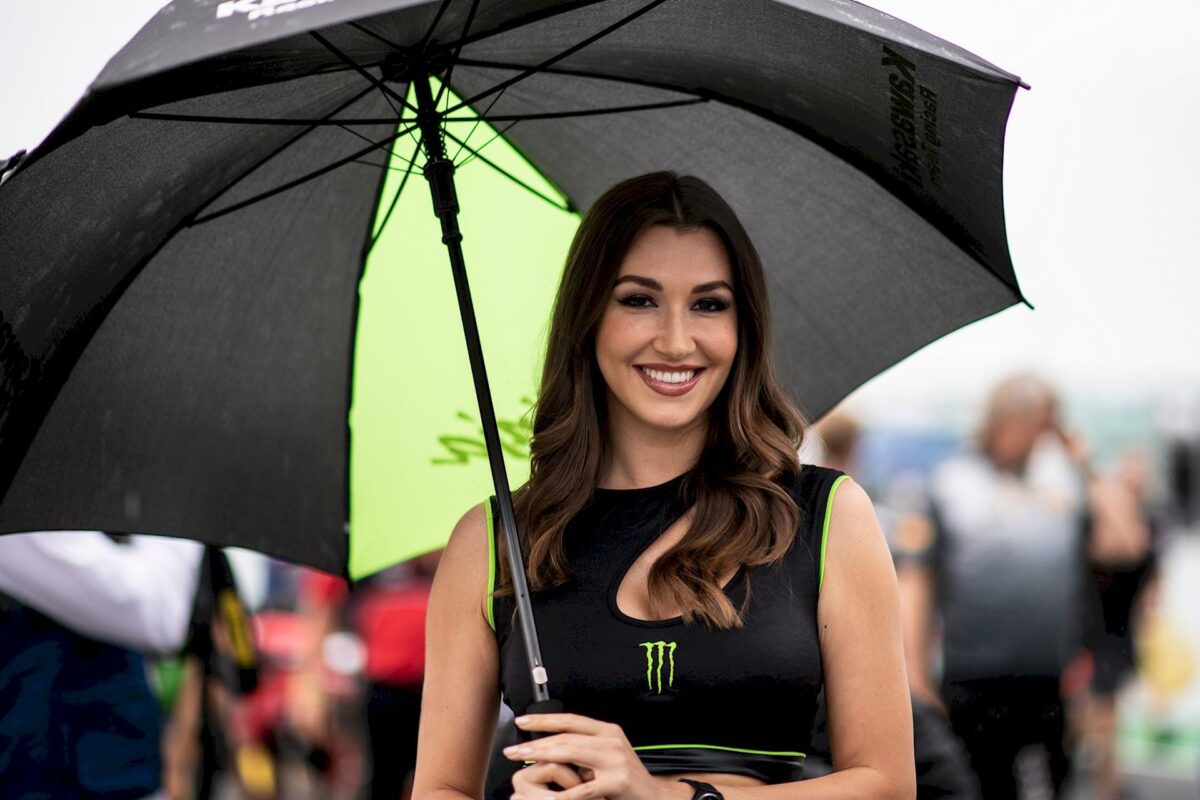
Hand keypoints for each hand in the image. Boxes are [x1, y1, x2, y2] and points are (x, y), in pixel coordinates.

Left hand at [504, 713, 666, 799]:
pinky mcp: (619, 781)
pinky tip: (551, 796)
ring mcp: (616, 760)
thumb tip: (547, 746)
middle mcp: (611, 740)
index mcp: (606, 731)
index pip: (570, 720)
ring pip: (572, 753)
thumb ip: (582, 748)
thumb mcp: (605, 755)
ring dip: (543, 757)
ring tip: (523, 760)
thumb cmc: (624, 778)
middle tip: (513, 749)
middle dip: (536, 742)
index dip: (544, 719)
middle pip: (567, 737)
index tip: (521, 722)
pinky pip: (586, 788)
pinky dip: (566, 794)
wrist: (654, 796)